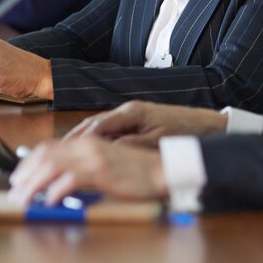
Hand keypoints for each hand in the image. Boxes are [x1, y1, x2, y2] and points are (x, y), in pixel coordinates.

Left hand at [9, 137, 166, 206]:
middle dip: (24, 174)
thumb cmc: (136, 174)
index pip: (47, 147)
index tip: (18, 177)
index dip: (28, 162)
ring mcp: (93, 157)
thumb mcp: (105, 166)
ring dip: (33, 184)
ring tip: (24, 199)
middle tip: (15, 192)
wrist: (162, 172)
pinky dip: (55, 192)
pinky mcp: (101, 172)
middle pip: (44, 155)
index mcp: (87, 142)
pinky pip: (69, 180)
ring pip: (51, 166)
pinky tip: (49, 202)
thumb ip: (83, 171)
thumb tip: (58, 186)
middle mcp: (87, 146)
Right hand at [64, 100, 226, 147]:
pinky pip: (110, 130)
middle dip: (74, 138)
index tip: (63, 150)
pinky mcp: (138, 121)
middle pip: (94, 124)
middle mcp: (129, 110)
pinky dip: (97, 140)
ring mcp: (132, 114)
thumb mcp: (157, 142)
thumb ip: (131, 145)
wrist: (207, 124)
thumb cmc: (185, 132)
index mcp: (132, 112)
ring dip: (83, 139)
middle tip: (54, 152)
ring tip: (64, 152)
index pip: (98, 125)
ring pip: (100, 127)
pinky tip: (89, 151)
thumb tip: (107, 150)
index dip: (79, 139)